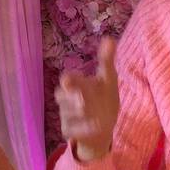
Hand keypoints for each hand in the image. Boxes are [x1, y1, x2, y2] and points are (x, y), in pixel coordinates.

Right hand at [56, 36, 119, 162]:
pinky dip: (83, 129)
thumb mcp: (108, 79)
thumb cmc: (104, 98)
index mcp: (76, 83)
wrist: (104, 127)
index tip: (68, 81)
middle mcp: (66, 98)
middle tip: (83, 102)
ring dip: (81, 115)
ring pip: (66, 113)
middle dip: (70, 98)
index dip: (68, 80)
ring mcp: (65, 114)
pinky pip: (70, 129)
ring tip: (97, 119)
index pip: (67, 79)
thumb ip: (106, 60)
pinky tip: (95, 127)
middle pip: (60, 95)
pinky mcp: (67, 130)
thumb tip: (109, 39)